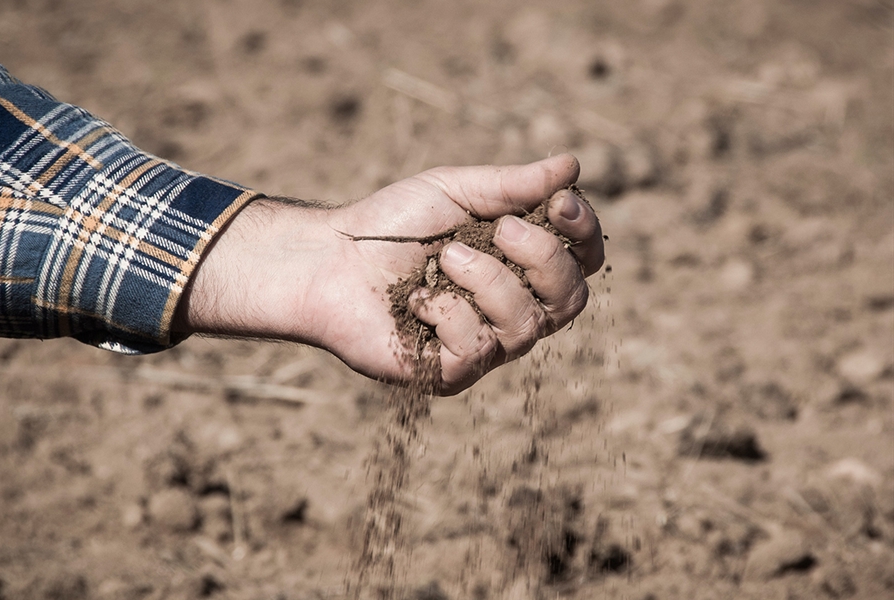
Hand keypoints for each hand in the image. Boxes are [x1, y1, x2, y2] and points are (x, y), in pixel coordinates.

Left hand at [173, 154, 603, 394]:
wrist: (328, 259)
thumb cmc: (392, 224)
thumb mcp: (456, 191)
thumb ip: (513, 184)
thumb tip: (572, 165)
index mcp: (520, 267)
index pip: (582, 260)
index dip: (585, 233)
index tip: (561, 201)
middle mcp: (512, 310)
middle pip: (571, 298)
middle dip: (544, 258)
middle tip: (502, 227)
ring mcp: (485, 346)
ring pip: (526, 326)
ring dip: (487, 280)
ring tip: (444, 255)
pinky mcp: (450, 372)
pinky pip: (476, 349)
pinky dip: (444, 310)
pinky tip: (413, 298)